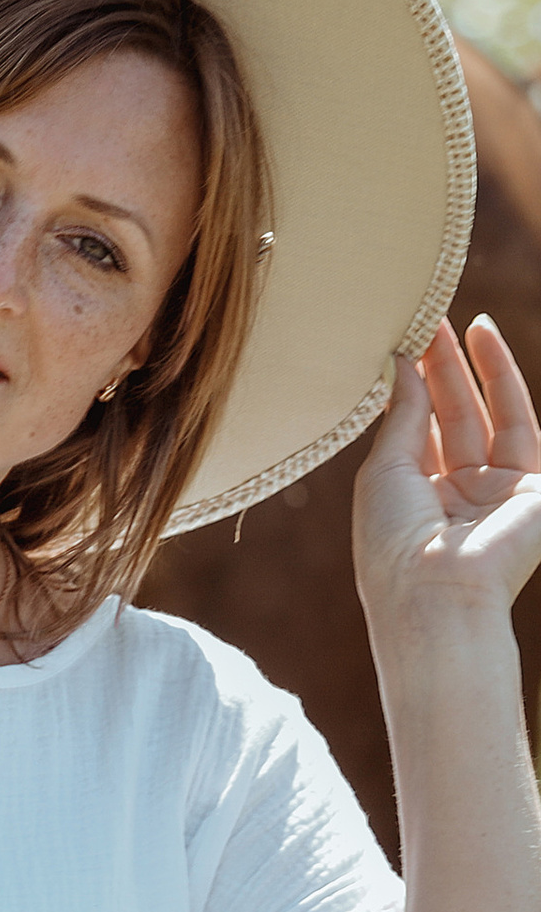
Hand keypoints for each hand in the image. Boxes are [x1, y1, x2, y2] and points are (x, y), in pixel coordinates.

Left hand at [353, 316, 540, 625]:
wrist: (435, 591)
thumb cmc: (393, 540)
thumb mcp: (385, 469)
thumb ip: (402, 414)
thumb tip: (401, 361)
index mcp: (416, 497)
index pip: (418, 430)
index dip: (413, 386)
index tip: (405, 341)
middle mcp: (459, 493)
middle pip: (453, 416)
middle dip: (443, 369)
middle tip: (429, 320)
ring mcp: (500, 490)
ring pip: (490, 415)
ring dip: (476, 367)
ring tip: (461, 323)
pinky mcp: (535, 488)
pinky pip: (522, 425)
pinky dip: (505, 382)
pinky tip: (484, 343)